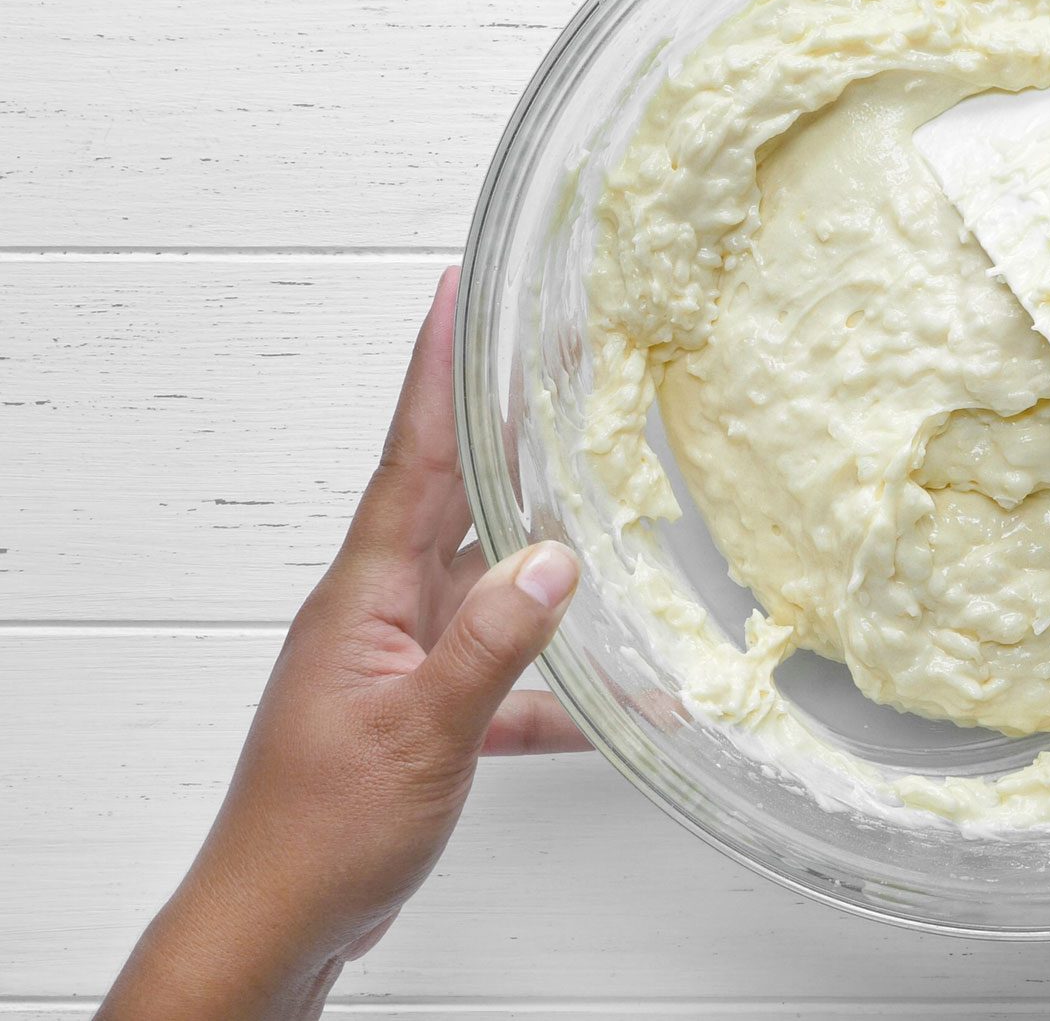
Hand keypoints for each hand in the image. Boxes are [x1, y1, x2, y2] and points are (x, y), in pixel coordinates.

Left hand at [103, 267, 590, 1019]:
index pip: (412, 458)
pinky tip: (608, 697)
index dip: (436, 371)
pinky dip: (553, 679)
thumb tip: (556, 558)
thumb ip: (495, 643)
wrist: (276, 921)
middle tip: (546, 354)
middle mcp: (380, 609)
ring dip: (535, 539)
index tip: (453, 292)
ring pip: (480, 574)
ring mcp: (399, 657)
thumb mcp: (423, 731)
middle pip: (451, 493)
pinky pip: (500, 671)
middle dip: (499, 422)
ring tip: (589, 487)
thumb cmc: (321, 830)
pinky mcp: (420, 708)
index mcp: (367, 594)